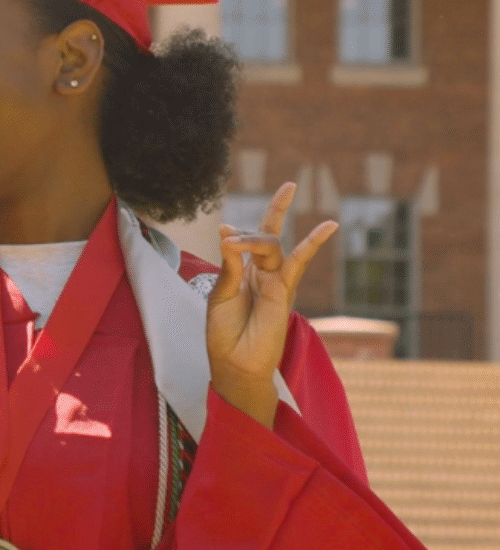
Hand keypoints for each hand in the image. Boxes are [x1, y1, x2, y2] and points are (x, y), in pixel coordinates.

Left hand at [205, 182, 337, 427]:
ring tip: (250, 237)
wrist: (234, 364)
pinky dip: (311, 243)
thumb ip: (229, 267)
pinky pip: (300, 262)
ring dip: (259, 236)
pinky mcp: (285, 291)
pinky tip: (328, 226)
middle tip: (290, 185)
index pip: (244, 243)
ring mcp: (274, 281)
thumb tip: (228, 233)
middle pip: (267, 235)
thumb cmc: (224, 334)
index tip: (225, 233)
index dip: (236, 234)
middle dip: (278, 209)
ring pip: (273, 246)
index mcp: (241, 274)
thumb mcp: (220, 296)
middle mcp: (260, 274)